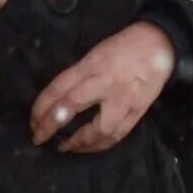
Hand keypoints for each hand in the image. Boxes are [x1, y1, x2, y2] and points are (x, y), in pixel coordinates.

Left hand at [30, 21, 176, 152]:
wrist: (159, 44)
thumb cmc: (121, 49)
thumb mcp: (93, 55)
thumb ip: (76, 77)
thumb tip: (57, 102)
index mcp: (91, 66)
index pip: (59, 88)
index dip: (41, 107)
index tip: (33, 122)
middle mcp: (106, 83)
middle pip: (72, 105)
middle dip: (51, 125)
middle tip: (39, 138)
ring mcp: (124, 99)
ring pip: (99, 128)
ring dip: (79, 143)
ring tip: (65, 147)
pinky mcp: (138, 111)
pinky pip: (119, 134)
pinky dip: (101, 145)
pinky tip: (89, 148)